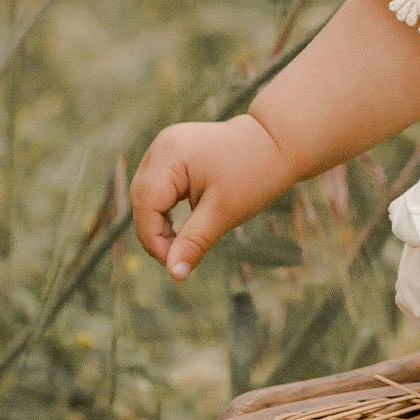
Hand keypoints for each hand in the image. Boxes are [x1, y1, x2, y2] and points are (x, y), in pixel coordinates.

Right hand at [130, 114, 293, 280]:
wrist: (277, 144)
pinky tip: (180, 226)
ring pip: (147, 195)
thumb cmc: (254, 175)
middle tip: (176, 258)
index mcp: (170, 154)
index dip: (153, 238)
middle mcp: (162, 146)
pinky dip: (165, 209)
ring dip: (158, 222)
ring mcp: (166, 147)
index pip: (146, 204)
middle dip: (154, 232)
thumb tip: (174, 275)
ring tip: (180, 243)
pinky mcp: (173, 154)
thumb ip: (194, 242)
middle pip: (142, 199)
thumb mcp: (224, 212)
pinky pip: (158, 187)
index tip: (173, 263)